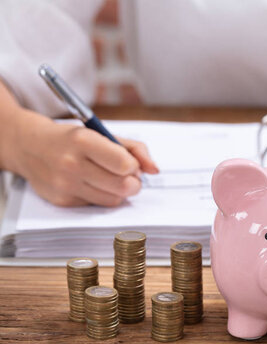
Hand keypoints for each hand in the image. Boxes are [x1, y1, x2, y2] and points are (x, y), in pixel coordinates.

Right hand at [5, 110, 158, 206]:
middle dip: (133, 182)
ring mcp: (65, 185)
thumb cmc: (72, 139)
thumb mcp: (103, 133)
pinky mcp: (63, 201)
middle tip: (127, 175)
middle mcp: (72, 164)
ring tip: (111, 179)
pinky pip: (97, 206)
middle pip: (123, 186)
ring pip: (113, 200)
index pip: (126, 165)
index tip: (129, 162)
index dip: (134, 166)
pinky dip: (102, 197)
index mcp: (83, 141)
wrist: (30, 146)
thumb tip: (155, 170)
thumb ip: (135, 149)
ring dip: (120, 192)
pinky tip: (93, 184)